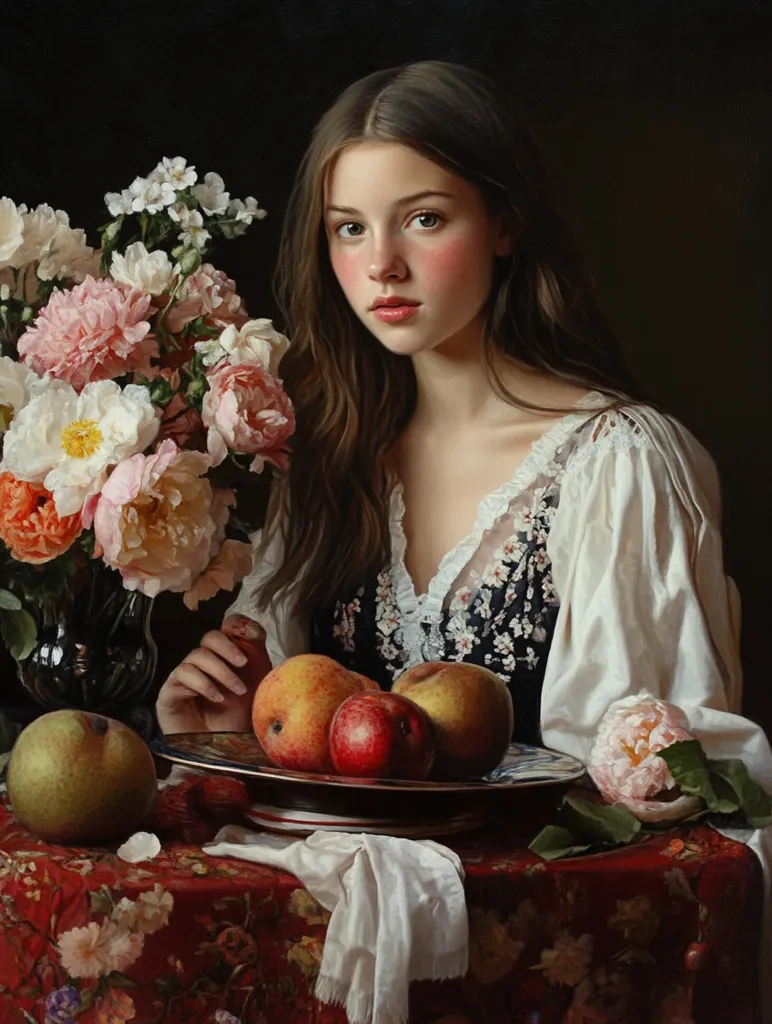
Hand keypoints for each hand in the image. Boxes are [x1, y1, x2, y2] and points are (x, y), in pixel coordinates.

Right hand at [155, 616, 269, 734]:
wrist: (225, 748)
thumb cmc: (241, 716)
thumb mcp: (256, 681)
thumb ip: (255, 652)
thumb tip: (251, 627)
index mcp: (223, 657)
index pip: (224, 629)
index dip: (235, 627)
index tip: (251, 639)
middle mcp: (202, 663)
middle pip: (210, 637)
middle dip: (228, 648)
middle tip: (243, 663)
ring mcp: (184, 677)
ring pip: (197, 656)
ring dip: (220, 671)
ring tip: (237, 690)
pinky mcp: (170, 692)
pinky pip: (183, 675)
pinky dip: (203, 683)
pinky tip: (217, 697)